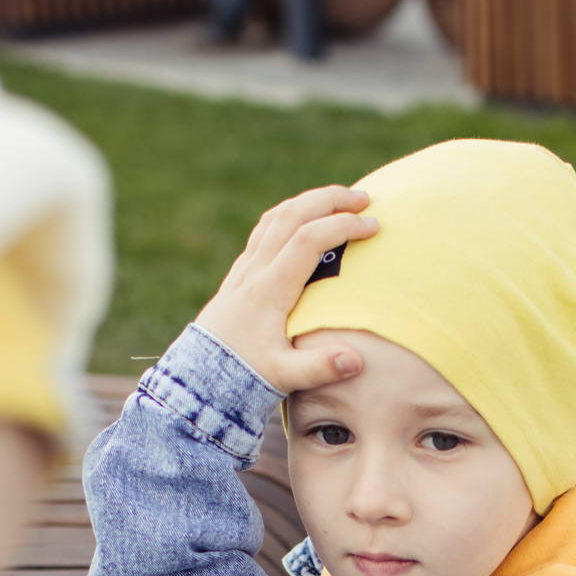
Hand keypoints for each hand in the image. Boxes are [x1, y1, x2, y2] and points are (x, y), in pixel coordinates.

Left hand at [193, 184, 379, 393]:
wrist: (201, 376)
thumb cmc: (245, 376)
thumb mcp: (284, 377)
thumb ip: (320, 368)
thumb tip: (357, 361)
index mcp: (270, 289)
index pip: (308, 240)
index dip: (343, 227)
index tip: (374, 227)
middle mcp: (255, 270)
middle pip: (292, 215)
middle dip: (330, 199)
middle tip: (365, 199)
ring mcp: (245, 267)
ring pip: (277, 216)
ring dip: (311, 201)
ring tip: (341, 201)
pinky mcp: (241, 272)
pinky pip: (266, 228)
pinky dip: (291, 214)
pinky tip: (307, 218)